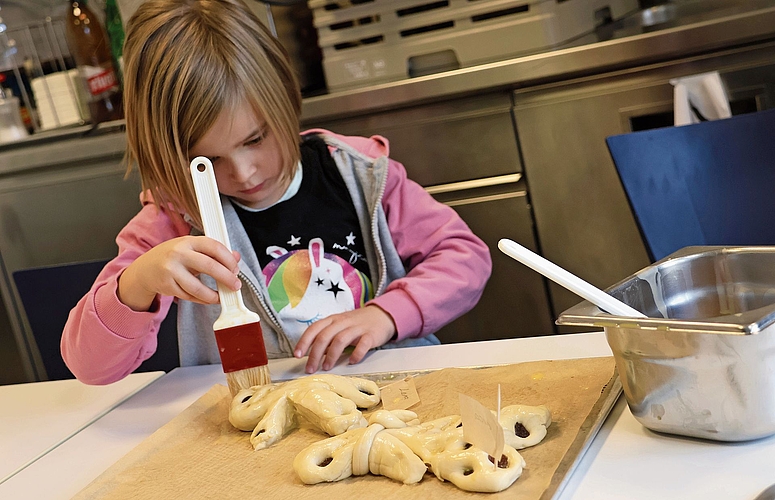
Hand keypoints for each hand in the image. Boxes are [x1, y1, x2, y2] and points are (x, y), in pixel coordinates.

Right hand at [118, 235, 240, 310]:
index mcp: (188, 241)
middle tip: (235, 285)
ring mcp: (171, 270)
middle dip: (226, 278)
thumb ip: (214, 252)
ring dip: (214, 295)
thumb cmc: (173, 257)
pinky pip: (189, 296)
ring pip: (198, 287)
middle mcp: (178, 254)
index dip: (228, 259)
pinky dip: (202, 299)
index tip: (235, 268)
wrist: (145, 269)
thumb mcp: (192, 249)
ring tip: (222, 296)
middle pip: (209, 266)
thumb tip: (236, 257)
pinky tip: (209, 298)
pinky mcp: (167, 286)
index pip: (214, 247)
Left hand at [293, 305, 395, 373]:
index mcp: (333, 320)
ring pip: (340, 340)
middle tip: (310, 369)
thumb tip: (313, 354)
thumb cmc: (357, 323)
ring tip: (326, 368)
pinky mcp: (371, 334)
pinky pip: (363, 344)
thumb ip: (327, 338)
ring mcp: (358, 328)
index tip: (297, 355)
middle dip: (315, 354)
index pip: (314, 328)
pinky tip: (352, 362)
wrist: (382, 315)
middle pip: (325, 336)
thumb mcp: (340, 326)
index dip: (304, 342)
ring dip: (331, 355)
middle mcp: (343, 322)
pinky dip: (356, 354)